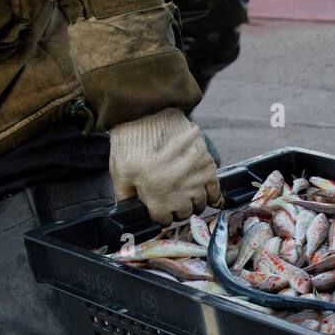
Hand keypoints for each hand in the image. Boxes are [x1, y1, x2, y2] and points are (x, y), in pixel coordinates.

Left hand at [108, 108, 222, 223]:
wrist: (148, 114)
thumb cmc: (132, 143)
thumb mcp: (120, 174)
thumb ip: (124, 198)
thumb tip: (127, 212)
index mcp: (158, 200)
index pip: (164, 220)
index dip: (159, 214)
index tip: (157, 207)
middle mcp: (180, 195)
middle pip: (184, 213)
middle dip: (176, 208)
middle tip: (169, 197)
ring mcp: (196, 180)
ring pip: (200, 203)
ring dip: (192, 201)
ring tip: (184, 191)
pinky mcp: (206, 165)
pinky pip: (215, 189)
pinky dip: (211, 193)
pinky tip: (204, 191)